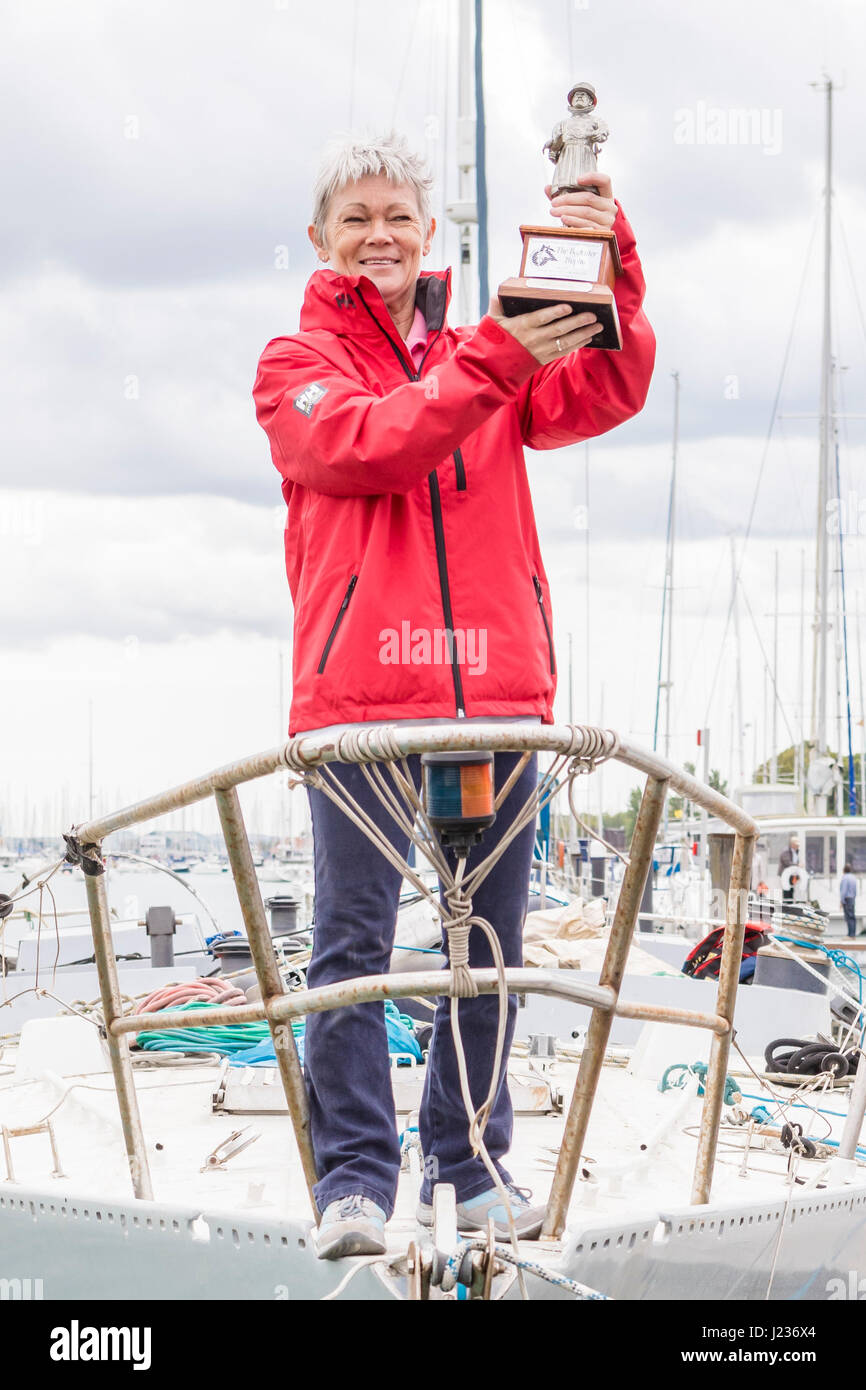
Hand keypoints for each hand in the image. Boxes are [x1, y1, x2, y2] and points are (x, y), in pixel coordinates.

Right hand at [486, 297, 602, 364]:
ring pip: (565, 341)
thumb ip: (497, 305)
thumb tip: (498, 291)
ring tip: (597, 326)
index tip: (568, 306)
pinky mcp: (544, 359)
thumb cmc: (496, 340)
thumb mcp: (493, 321)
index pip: (541, 318)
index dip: (555, 312)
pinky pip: (564, 352)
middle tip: (593, 315)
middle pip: (559, 329)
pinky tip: (588, 338)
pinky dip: (577, 345)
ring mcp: (540, 350)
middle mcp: (533, 339)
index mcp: (522, 326)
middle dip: (578, 322)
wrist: (495, 367)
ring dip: (583, 333)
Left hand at [545, 171, 616, 232]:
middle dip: (568, 200)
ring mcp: (607, 220)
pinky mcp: (602, 232)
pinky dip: (573, 221)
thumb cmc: (587, 216)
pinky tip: (564, 219)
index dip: (593, 177)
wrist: (598, 236)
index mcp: (606, 195)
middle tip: (554, 202)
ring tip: (554, 211)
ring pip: (586, 212)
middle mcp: (610, 207)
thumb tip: (547, 188)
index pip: (605, 180)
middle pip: (588, 198)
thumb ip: (566, 195)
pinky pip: (586, 225)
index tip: (577, 179)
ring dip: (568, 211)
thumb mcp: (581, 204)